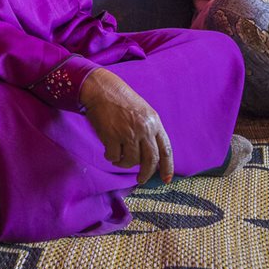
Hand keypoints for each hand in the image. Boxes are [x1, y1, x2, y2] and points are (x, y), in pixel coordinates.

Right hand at [80, 68, 172, 183]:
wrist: (101, 89)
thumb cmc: (120, 100)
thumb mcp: (142, 112)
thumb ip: (149, 130)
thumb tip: (150, 155)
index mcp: (154, 122)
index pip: (165, 150)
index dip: (167, 167)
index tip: (166, 180)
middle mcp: (144, 129)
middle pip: (150, 160)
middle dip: (146, 173)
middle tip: (141, 179)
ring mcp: (128, 133)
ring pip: (131, 160)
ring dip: (123, 163)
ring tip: (118, 159)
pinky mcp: (112, 136)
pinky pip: (113, 156)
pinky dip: (110, 157)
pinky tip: (108, 152)